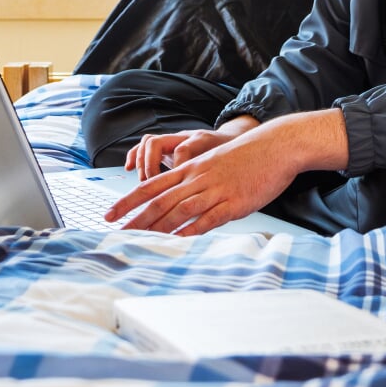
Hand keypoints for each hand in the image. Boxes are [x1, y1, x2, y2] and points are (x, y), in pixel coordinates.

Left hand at [105, 112, 343, 235]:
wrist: (276, 146)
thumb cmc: (247, 157)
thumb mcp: (214, 164)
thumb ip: (196, 181)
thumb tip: (181, 203)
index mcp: (190, 169)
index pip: (151, 185)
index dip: (128, 201)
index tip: (110, 213)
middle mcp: (197, 178)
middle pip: (159, 199)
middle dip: (135, 217)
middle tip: (114, 231)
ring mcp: (215, 190)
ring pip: (179, 210)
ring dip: (157, 226)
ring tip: (137, 239)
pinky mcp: (234, 202)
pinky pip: (208, 218)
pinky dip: (191, 230)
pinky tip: (177, 239)